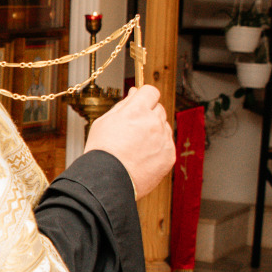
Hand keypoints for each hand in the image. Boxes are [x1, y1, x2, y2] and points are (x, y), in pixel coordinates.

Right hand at [83, 85, 175, 199]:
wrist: (108, 180)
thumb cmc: (102, 152)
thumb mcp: (105, 121)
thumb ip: (123, 104)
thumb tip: (135, 92)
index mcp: (137, 110)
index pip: (151, 91)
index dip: (144, 97)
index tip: (140, 104)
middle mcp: (153, 122)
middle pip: (158, 108)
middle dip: (148, 115)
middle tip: (133, 130)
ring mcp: (163, 139)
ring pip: (164, 126)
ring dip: (154, 131)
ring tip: (136, 146)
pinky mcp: (169, 155)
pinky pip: (167, 144)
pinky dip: (158, 148)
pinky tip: (142, 156)